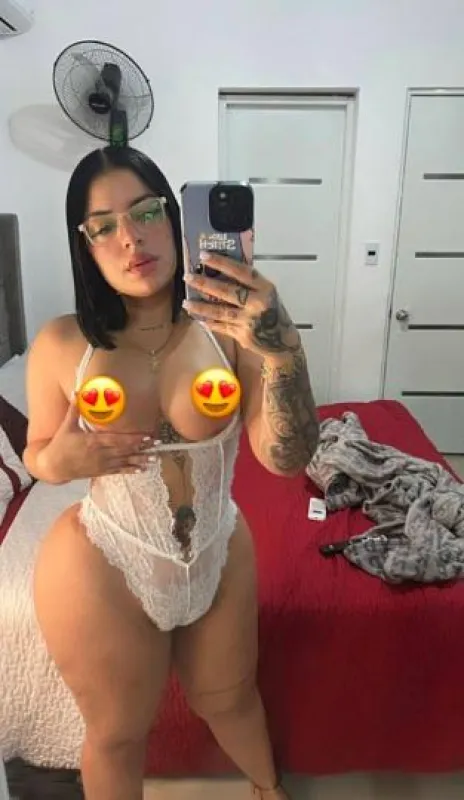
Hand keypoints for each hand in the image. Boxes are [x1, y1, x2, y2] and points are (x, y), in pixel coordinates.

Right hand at [43, 395, 156, 481]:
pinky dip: (130, 470)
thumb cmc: (61, 445)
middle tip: (157, 444)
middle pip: (125, 450)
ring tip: (154, 458)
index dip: (133, 438)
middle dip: (142, 447)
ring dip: (140, 460)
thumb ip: (74, 409)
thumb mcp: (67, 426)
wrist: (53, 466)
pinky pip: (118, 471)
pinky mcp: (100, 472)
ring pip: (124, 462)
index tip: (146, 436)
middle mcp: (100, 454)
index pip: (117, 439)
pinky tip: (142, 469)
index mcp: (94, 441)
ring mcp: (101, 464)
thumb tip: (77, 391)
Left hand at [183, 252, 300, 357]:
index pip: (242, 271)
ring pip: (220, 311)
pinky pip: (222, 327)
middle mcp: (258, 304)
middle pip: (227, 291)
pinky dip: (209, 322)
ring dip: (201, 307)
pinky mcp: (243, 335)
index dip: (222, 263)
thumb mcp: (267, 294)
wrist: (283, 342)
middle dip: (205, 283)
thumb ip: (249, 284)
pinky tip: (198, 318)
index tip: (204, 255)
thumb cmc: (272, 312)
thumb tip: (219, 271)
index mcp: (265, 288)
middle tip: (188, 277)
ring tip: (186, 302)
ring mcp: (249, 321)